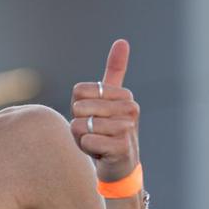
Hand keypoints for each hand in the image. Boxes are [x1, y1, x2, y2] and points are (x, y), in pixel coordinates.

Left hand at [70, 39, 140, 185]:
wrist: (120, 168)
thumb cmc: (109, 132)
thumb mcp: (109, 100)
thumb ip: (115, 71)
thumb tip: (123, 40)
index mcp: (124, 95)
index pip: (78, 92)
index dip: (77, 108)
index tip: (94, 118)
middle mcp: (130, 108)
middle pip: (78, 108)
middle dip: (78, 124)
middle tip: (94, 134)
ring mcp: (128, 127)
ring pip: (79, 126)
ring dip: (81, 139)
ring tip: (97, 144)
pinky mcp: (122, 146)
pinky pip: (86, 141)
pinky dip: (87, 150)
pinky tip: (100, 154)